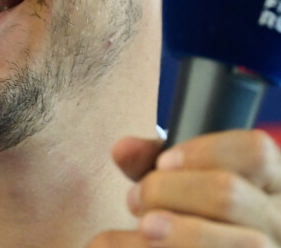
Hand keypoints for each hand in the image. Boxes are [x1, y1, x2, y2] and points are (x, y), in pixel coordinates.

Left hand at [89, 130, 280, 246]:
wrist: (194, 245)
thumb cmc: (191, 217)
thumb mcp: (178, 182)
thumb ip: (149, 162)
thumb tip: (122, 149)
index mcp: (272, 182)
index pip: (255, 150)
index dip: (204, 151)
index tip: (162, 162)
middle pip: (229, 194)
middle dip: (170, 192)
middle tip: (133, 199)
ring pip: (245, 244)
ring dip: (183, 233)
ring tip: (144, 228)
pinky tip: (140, 247)